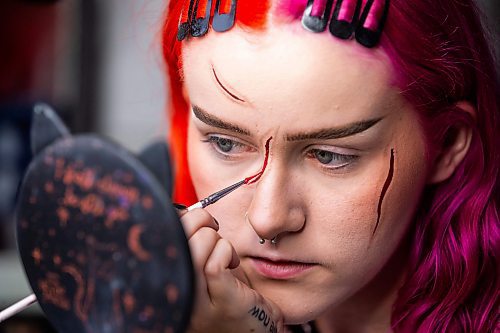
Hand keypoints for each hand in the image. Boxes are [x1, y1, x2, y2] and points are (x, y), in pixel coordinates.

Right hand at [177, 207, 283, 332]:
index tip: (194, 222)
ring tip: (225, 253)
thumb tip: (184, 212)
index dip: (178, 220)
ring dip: (216, 239)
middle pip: (175, 236)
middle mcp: (175, 295)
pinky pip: (216, 262)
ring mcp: (196, 304)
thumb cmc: (228, 295)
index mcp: (168, 281)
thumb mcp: (201, 268)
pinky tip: (233, 263)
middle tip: (213, 228)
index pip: (158, 238)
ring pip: (197, 246)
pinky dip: (228, 252)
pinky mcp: (220, 304)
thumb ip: (189, 245)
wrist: (256, 329)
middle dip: (199, 220)